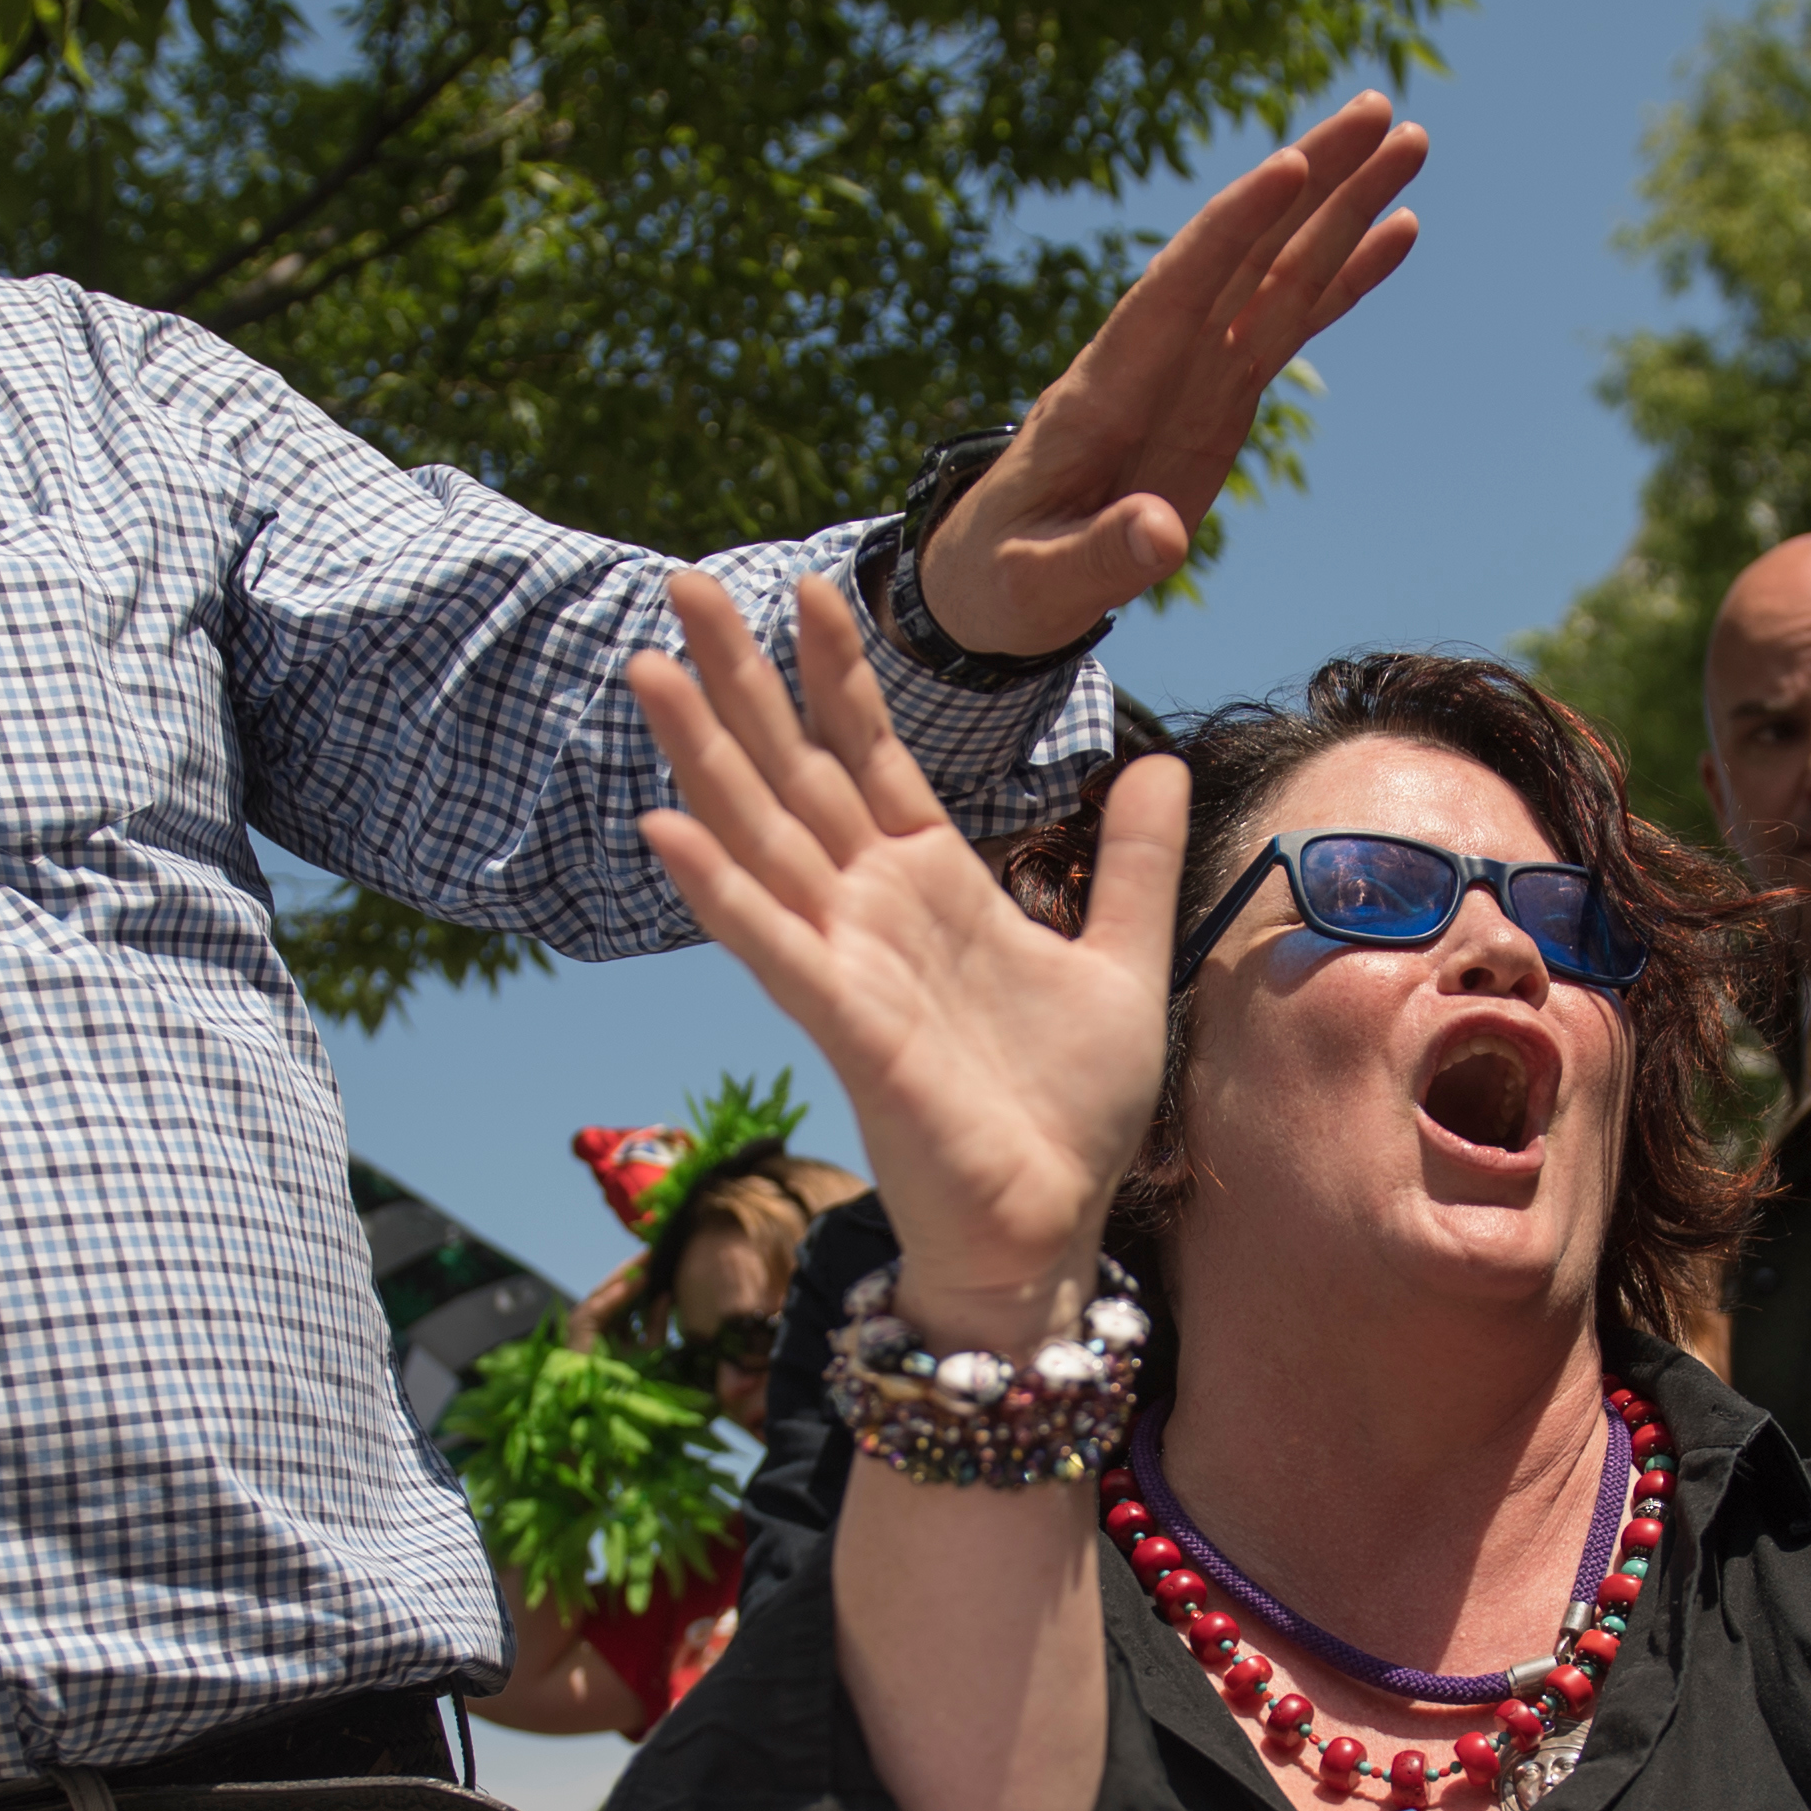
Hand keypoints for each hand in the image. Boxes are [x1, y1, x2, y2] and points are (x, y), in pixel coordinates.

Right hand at [622, 572, 1182, 1324]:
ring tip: (649, 671)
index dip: (840, 672)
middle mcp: (873, 911)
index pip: (870, 755)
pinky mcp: (844, 1025)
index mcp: (933, 885)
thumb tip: (1161, 760)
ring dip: (702, 754)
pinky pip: (770, 943)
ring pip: (761, 836)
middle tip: (683, 583)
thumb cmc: (1069, 1111)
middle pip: (792, 771)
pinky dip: (716, 887)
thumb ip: (1131, 860)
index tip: (811, 586)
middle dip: (741, 679)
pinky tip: (663, 825)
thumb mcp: (1123, 958)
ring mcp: (849, 962)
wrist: (1049, 1226)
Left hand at [918, 93, 1428, 657]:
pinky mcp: (1220, 396)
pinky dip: (1343, 276)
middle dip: (1307, 180)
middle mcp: (1153, 363)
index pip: (1173, 293)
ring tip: (1406, 140)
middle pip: (1239, 255)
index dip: (1229, 231)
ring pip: (1275, 272)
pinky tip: (1397, 229)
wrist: (987, 578)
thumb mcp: (1035, 583)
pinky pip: (1290, 322)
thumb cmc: (1002, 580)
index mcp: (1103, 395)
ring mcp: (1191, 373)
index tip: (1288, 167)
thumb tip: (1163, 536)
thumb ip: (1098, 557)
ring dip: (1339, 205)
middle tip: (1378, 109)